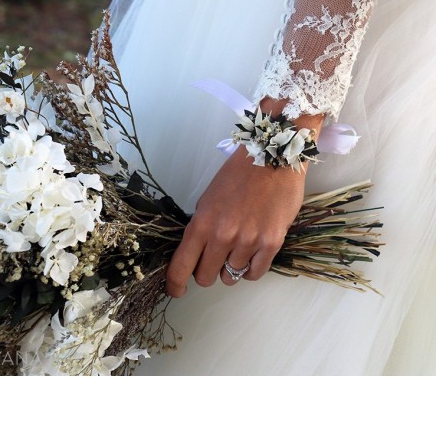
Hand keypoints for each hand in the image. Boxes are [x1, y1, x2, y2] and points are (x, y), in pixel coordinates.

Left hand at [166, 99, 323, 297]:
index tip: (176, 290)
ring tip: (238, 249)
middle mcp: (223, 236)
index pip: (181, 266)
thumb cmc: (238, 174)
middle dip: (206, 272)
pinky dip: (250, 269)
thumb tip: (198, 252)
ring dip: (230, 268)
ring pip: (231, 277)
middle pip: (205, 277)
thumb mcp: (208, 198)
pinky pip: (255, 273)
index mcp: (202, 223)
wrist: (273, 158)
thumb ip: (202, 227)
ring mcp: (248, 242)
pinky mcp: (271, 244)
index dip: (175, 284)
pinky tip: (252, 254)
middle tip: (213, 260)